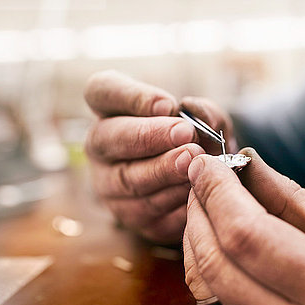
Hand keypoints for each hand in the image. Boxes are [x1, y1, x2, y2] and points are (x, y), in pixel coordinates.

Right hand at [83, 70, 234, 243]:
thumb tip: (198, 117)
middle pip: (111, 138)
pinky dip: (171, 201)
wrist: (200, 178)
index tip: (168, 104)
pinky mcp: (127, 214)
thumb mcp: (203, 118)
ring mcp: (108, 183)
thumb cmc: (194, 138)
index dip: (132, 96)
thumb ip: (202, 112)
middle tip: (185, 134)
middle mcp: (101, 145)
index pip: (103, 91)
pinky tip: (194, 192)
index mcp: (110, 108)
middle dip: (150, 136)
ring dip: (162, 171)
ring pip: (128, 179)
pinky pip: (145, 211)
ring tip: (193, 162)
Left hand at [183, 149, 304, 304]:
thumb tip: (246, 160)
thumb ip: (291, 197)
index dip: (218, 194)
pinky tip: (210, 239)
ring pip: (203, 287)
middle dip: (199, 210)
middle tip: (201, 178)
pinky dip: (201, 265)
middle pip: (216, 261)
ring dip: (193, 237)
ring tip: (204, 204)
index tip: (207, 164)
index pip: (248, 235)